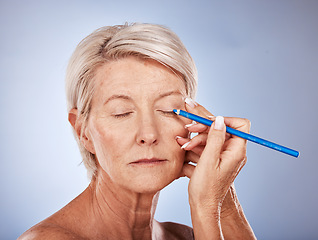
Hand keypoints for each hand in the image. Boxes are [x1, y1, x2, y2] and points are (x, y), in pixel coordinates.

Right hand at [176, 100, 249, 214]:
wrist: (202, 206)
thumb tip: (219, 119)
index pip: (240, 125)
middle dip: (204, 128)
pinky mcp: (215, 159)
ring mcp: (223, 155)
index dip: (225, 120)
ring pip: (212, 137)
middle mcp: (232, 152)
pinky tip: (184, 146)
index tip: (208, 122)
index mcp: (236, 151)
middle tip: (189, 128)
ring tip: (183, 144)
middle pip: (222, 129)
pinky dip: (195, 145)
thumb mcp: (209, 160)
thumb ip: (215, 138)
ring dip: (196, 138)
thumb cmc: (206, 188)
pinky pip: (207, 146)